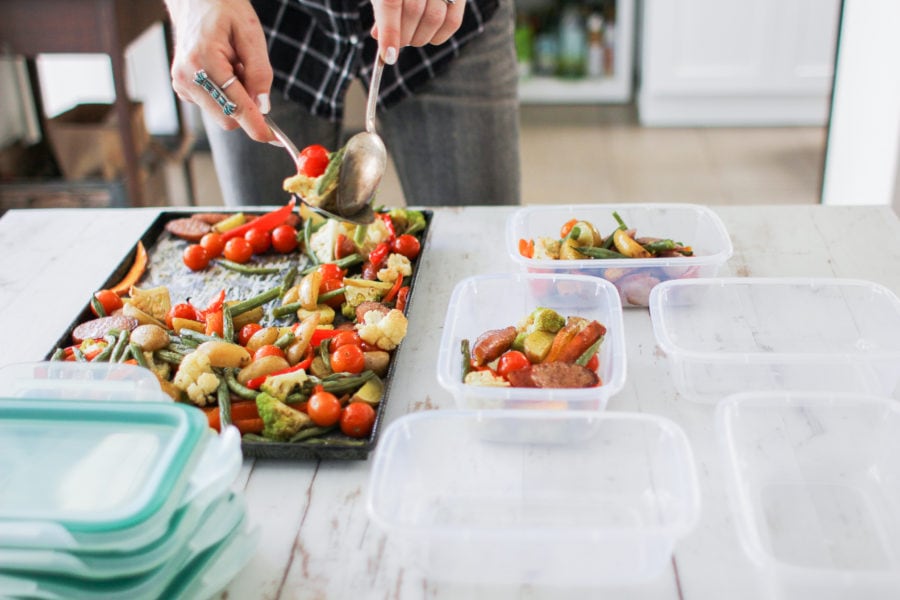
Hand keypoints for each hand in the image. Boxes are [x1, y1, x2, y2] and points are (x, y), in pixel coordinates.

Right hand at [165, 0, 272, 141]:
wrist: (195, 0)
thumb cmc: (224, 9)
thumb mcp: (250, 33)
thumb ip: (260, 72)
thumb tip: (264, 107)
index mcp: (203, 61)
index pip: (235, 107)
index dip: (257, 126)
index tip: (273, 139)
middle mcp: (188, 78)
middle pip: (229, 118)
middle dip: (247, 106)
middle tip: (248, 71)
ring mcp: (182, 85)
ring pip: (222, 113)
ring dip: (236, 98)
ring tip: (232, 64)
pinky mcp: (183, 89)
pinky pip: (214, 105)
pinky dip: (225, 94)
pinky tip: (222, 68)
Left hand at [370, 0, 464, 63]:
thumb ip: (381, 9)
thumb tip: (380, 38)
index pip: (391, 3)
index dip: (390, 31)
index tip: (388, 56)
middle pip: (413, 12)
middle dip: (402, 35)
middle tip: (395, 43)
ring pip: (434, 18)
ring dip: (418, 37)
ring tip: (410, 35)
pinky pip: (452, 22)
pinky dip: (437, 36)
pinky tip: (426, 34)